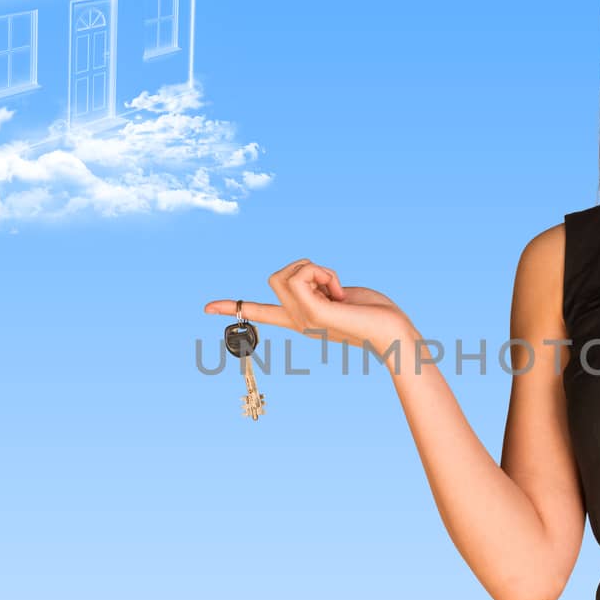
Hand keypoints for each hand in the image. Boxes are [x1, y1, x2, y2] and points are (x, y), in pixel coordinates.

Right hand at [203, 258, 413, 352]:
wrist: (393, 332)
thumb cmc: (375, 312)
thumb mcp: (340, 292)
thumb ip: (319, 283)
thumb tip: (311, 275)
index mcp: (300, 317)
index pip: (260, 312)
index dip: (233, 306)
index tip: (206, 308)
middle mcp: (296, 321)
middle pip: (276, 275)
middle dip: (308, 267)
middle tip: (336, 287)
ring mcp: (302, 319)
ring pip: (286, 273)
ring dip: (317, 269)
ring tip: (340, 291)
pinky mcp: (313, 314)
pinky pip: (302, 275)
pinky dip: (323, 274)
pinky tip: (341, 294)